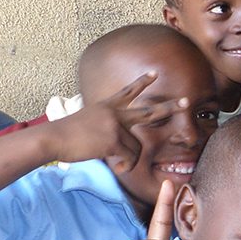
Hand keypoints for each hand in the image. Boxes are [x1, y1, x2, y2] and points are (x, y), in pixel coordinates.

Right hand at [50, 72, 178, 171]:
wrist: (53, 139)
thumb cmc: (65, 136)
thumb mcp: (87, 124)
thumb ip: (106, 129)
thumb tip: (119, 146)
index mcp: (106, 106)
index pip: (128, 92)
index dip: (142, 83)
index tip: (154, 73)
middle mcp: (114, 113)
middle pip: (149, 111)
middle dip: (170, 108)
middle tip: (187, 102)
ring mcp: (115, 125)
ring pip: (137, 147)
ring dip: (129, 159)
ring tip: (116, 162)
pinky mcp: (113, 139)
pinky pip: (130, 157)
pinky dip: (125, 166)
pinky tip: (116, 167)